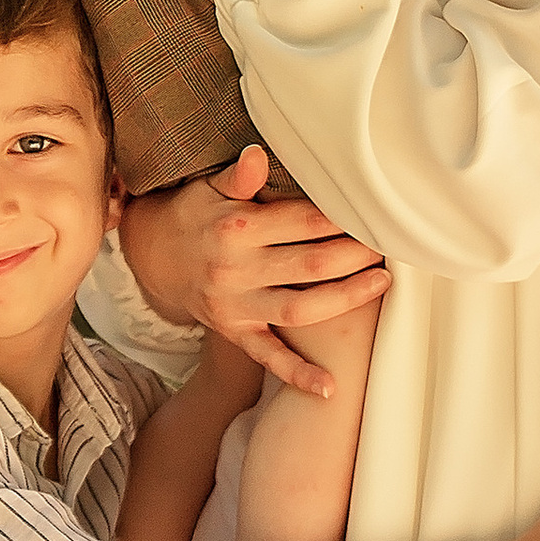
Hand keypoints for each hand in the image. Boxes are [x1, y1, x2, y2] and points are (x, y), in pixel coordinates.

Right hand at [119, 146, 389, 398]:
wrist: (152, 256)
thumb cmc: (193, 213)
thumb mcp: (207, 187)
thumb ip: (238, 176)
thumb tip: (257, 153)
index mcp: (235, 227)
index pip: (302, 221)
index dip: (341, 219)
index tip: (372, 214)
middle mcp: (235, 268)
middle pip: (309, 264)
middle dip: (354, 256)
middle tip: (388, 246)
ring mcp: (235, 304)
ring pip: (298, 308)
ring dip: (344, 299)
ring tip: (380, 284)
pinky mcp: (234, 331)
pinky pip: (268, 356)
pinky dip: (297, 374)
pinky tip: (329, 387)